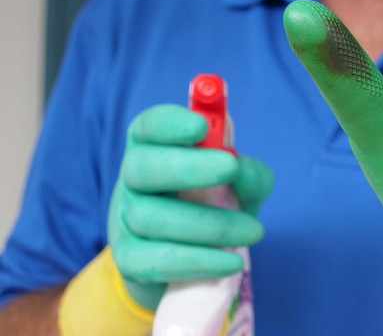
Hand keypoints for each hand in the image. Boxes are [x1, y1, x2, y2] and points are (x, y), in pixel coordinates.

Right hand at [108, 104, 273, 309]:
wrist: (193, 256)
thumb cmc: (217, 202)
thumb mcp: (241, 183)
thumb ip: (249, 172)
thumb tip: (241, 173)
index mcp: (156, 146)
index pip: (149, 126)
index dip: (170, 123)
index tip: (201, 126)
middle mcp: (133, 177)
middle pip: (142, 167)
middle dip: (187, 166)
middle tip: (231, 167)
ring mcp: (125, 218)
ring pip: (152, 217)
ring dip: (211, 224)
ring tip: (253, 230)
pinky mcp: (129, 258)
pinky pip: (155, 260)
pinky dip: (198, 261)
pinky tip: (230, 261)